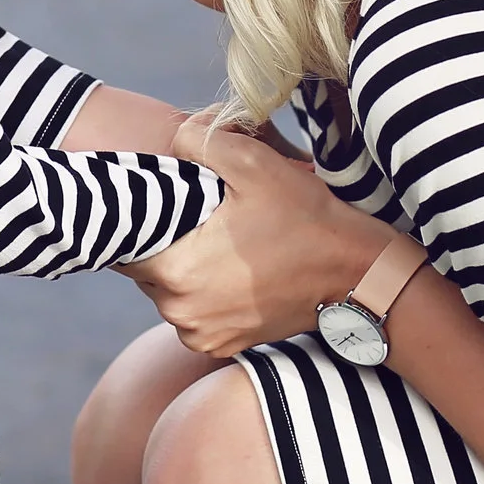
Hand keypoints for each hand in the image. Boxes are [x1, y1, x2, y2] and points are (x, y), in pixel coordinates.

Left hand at [122, 116, 396, 358]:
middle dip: (163, 239)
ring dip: (182, 267)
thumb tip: (173, 137)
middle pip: (144, 267)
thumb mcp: (254, 164)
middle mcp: (181, 313)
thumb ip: (200, 141)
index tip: (163, 200)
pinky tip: (230, 267)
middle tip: (196, 215)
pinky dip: (203, 292)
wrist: (357, 276)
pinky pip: (193, 313)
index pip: (126, 242)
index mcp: (176, 271)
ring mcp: (202, 335)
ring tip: (217, 240)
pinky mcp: (223, 346)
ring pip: (167, 291)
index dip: (140, 216)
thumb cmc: (306, 219)